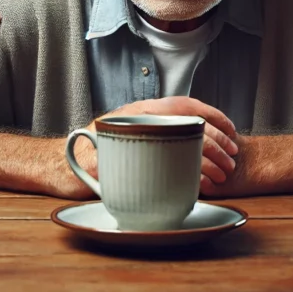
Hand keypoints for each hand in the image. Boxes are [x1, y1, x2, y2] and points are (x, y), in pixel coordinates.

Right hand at [82, 97, 239, 194]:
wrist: (60, 167)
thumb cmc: (98, 155)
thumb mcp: (129, 138)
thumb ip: (154, 136)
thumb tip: (195, 142)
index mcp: (141, 111)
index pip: (186, 104)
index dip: (214, 115)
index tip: (232, 132)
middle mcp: (135, 120)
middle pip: (188, 125)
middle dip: (217, 143)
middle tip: (232, 159)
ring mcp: (124, 140)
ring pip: (181, 146)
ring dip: (207, 163)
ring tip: (221, 176)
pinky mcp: (115, 165)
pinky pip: (159, 170)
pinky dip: (186, 179)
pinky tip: (198, 187)